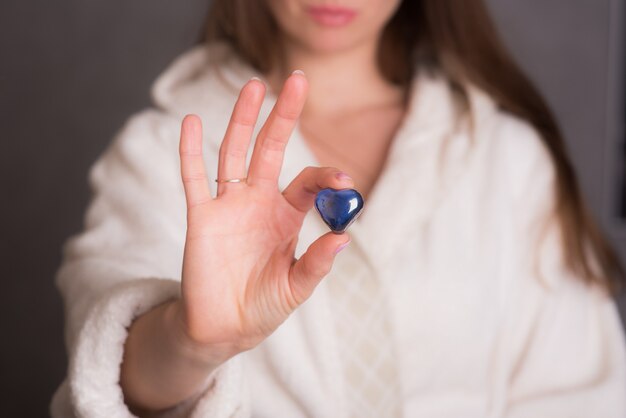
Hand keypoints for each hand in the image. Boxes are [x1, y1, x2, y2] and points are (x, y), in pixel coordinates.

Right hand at [176, 72, 352, 359]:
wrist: (223, 327)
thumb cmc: (263, 306)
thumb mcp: (296, 288)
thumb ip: (317, 264)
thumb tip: (345, 238)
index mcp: (287, 216)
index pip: (309, 182)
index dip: (327, 177)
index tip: (345, 182)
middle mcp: (259, 202)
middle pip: (271, 148)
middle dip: (283, 115)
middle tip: (298, 80)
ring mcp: (229, 205)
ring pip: (234, 152)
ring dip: (242, 119)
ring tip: (253, 84)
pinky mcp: (201, 217)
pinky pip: (193, 178)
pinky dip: (190, 151)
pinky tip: (190, 122)